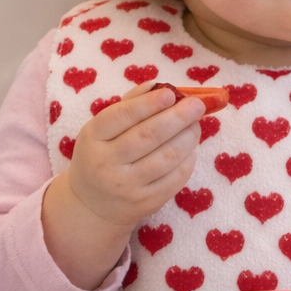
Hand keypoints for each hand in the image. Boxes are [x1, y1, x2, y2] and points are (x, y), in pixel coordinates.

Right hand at [42, 82, 205, 287]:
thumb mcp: (102, 129)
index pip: (122, 116)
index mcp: (92, 138)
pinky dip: (188, 160)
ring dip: (188, 137)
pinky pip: (175, 178)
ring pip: (166, 157)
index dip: (148, 104)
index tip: (171, 93)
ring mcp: (126, 186)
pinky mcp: (146, 203)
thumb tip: (159, 85)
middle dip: (177, 117)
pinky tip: (190, 149)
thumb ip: (130, 105)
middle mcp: (106, 163)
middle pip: (148, 136)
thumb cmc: (102, 155)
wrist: (92, 205)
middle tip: (197, 105)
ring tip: (196, 125)